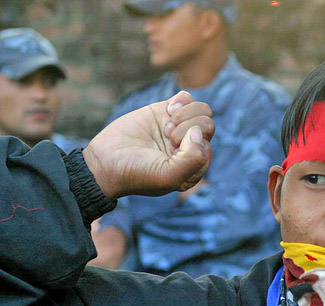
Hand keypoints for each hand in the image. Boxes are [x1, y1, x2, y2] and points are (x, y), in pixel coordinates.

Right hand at [83, 91, 214, 198]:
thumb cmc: (136, 173)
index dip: (192, 146)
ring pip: (202, 110)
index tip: (170, 151)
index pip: (207, 148)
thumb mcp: (168, 176)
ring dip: (186, 115)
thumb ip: (193, 159)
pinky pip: (188, 98)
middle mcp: (190, 147)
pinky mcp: (166, 112)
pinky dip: (182, 101)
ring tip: (166, 127)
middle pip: (208, 125)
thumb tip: (198, 132)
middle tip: (168, 137)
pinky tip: (168, 110)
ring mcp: (179, 128)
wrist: (105, 161)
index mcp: (194, 167)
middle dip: (189, 128)